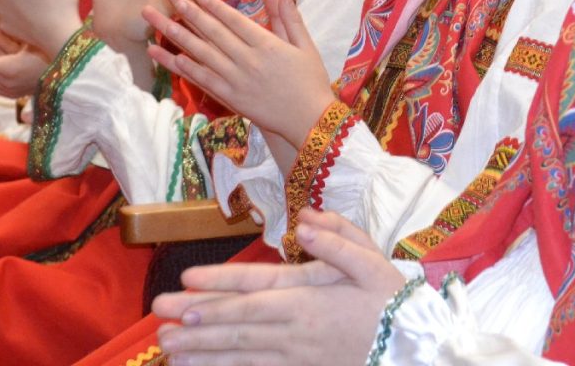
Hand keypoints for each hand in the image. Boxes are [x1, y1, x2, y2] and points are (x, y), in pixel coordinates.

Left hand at [144, 0, 333, 146]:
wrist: (311, 123)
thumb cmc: (310, 82)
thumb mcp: (305, 46)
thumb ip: (289, 18)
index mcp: (266, 43)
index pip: (229, 15)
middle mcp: (247, 59)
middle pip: (209, 28)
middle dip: (183, 4)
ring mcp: (236, 80)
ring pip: (199, 52)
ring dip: (174, 33)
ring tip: (152, 16)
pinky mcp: (231, 99)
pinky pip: (203, 80)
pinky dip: (184, 67)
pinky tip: (166, 55)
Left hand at [154, 209, 404, 365]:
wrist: (415, 350)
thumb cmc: (391, 300)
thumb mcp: (373, 263)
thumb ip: (340, 241)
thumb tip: (307, 221)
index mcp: (310, 297)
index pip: (255, 292)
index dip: (219, 289)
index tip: (185, 285)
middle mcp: (296, 329)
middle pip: (239, 325)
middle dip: (198, 323)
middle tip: (159, 320)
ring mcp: (297, 356)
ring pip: (243, 355)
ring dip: (205, 353)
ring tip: (170, 351)